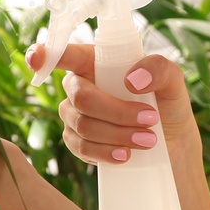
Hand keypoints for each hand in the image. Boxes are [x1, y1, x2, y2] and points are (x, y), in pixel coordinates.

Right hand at [25, 42, 201, 167]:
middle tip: (150, 120)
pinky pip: (81, 147)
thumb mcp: (174, 82)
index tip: (36, 59)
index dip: (45, 54)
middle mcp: (80, 86)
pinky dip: (106, 152)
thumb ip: (159, 69)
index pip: (65, 54)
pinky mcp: (77, 142)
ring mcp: (74, 115)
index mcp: (96, 62)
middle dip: (116, 111)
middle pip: (81, 96)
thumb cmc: (168, 106)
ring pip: (83, 124)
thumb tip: (131, 80)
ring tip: (147, 140)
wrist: (172, 148)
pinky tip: (125, 154)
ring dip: (117, 134)